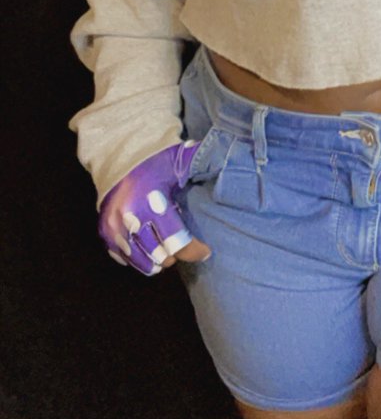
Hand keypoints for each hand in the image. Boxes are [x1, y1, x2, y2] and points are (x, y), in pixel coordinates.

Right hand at [98, 141, 211, 275]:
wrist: (119, 155)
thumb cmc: (158, 160)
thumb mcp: (183, 159)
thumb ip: (207, 163)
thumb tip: (237, 164)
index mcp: (150, 202)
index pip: (175, 242)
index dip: (193, 251)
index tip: (205, 251)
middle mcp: (129, 219)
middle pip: (159, 258)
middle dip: (175, 255)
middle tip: (182, 243)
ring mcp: (114, 228)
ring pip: (142, 263)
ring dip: (158, 259)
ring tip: (167, 246)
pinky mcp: (105, 234)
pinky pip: (125, 259)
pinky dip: (140, 256)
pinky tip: (150, 243)